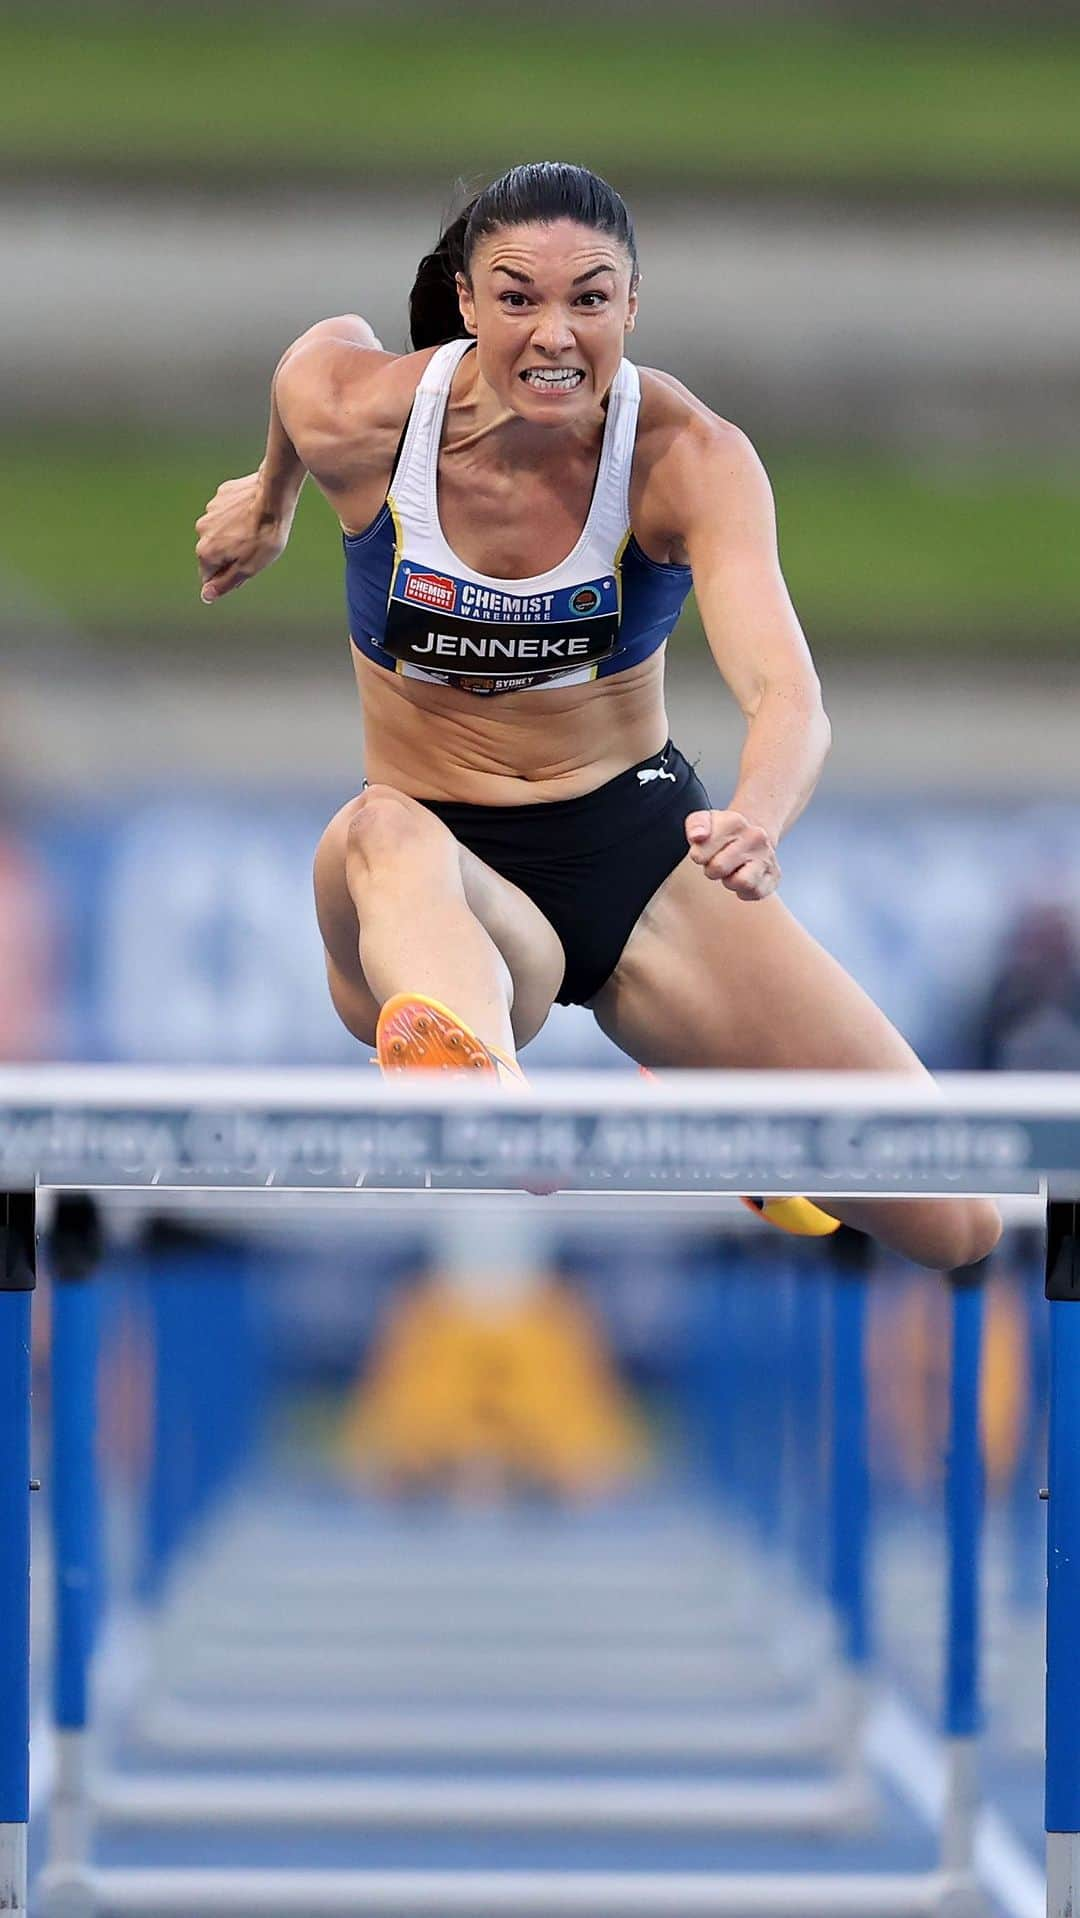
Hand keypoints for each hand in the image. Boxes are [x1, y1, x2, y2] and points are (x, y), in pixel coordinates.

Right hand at [195, 471, 291, 602]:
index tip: (247, 568)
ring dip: (234, 534)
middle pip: (215, 552)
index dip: (229, 576)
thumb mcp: (248, 568)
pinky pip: (227, 512)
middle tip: (255, 550)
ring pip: (221, 531)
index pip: (209, 576)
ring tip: (256, 529)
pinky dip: (238, 516)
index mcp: (206, 551)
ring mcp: (210, 510)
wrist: (275, 495)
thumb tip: (206, 596)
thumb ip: (225, 583)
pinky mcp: (221, 495)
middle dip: (231, 554)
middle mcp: (202, 530)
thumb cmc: (265, 535)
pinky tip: (254, 513)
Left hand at [685, 809, 779, 900]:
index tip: (704, 852)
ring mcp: (767, 857)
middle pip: (718, 868)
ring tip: (732, 871)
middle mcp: (755, 837)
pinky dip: (745, 891)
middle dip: (712, 870)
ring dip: (730, 881)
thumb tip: (697, 836)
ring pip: (741, 882)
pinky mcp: (774, 876)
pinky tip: (743, 877)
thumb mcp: (703, 821)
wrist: (751, 836)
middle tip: (718, 862)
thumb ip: (696, 825)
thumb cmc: (722, 833)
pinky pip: (754, 893)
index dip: (698, 857)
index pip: (701, 853)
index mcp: (734, 822)